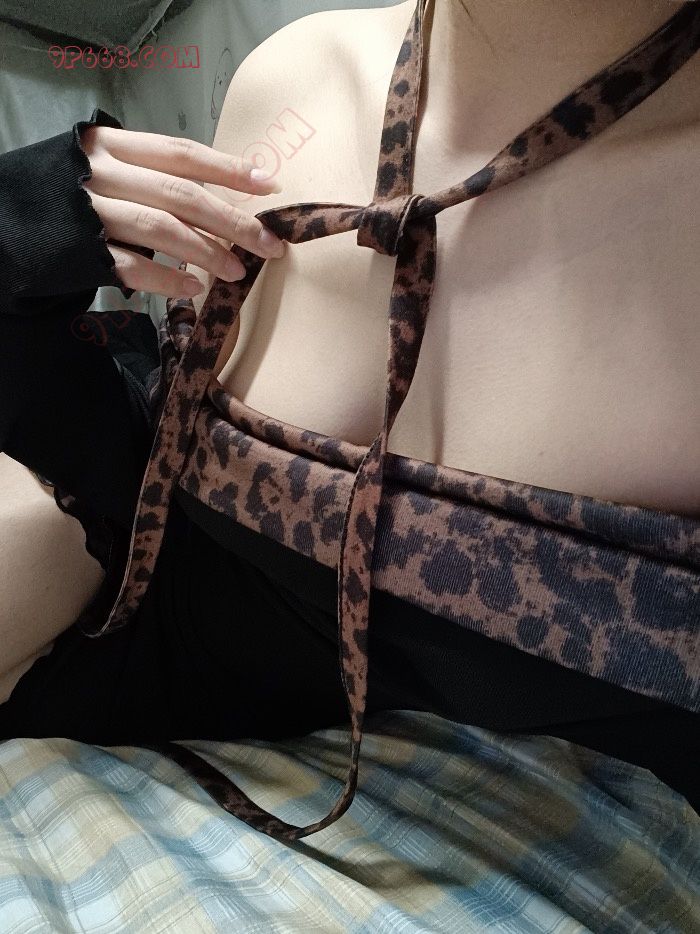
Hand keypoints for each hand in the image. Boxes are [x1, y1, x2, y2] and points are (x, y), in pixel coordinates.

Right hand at [79, 125, 285, 298]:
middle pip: (181, 194)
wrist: (7, 222)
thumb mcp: (107, 170)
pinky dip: (166, 278)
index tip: (269, 184)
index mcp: (112, 146)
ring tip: (236, 272)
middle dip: (232, 221)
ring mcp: (89, 212)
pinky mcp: (80, 251)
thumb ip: (153, 178)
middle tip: (269, 245)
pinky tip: (193, 287)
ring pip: (161, 229)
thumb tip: (220, 200)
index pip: (181, 153)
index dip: (228, 168)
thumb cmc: (70, 195)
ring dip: (206, 252)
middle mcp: (101, 174)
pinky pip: (132, 267)